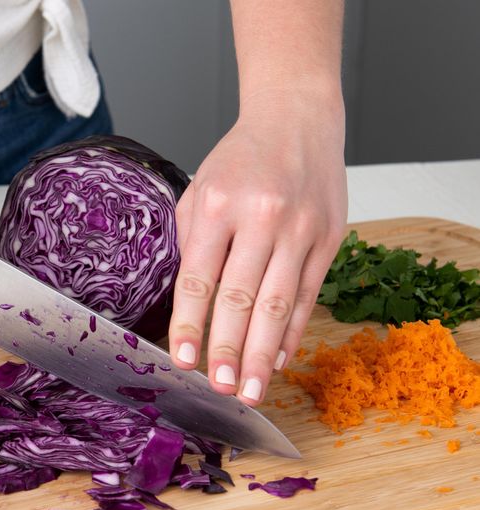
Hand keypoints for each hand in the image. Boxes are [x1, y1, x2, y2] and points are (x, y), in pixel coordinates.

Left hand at [168, 88, 346, 404]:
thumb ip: (191, 244)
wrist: (297, 118)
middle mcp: (261, 217)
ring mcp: (300, 229)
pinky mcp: (329, 238)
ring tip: (251, 390)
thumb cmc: (239, 161)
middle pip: (241, 297)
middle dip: (230, 349)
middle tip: (221, 388)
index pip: (198, 278)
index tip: (181, 360)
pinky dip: (292, 331)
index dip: (189, 324)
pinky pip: (307, 294)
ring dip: (264, 353)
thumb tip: (186, 308)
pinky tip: (279, 360)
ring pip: (279, 303)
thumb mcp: (198, 191)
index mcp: (217, 205)